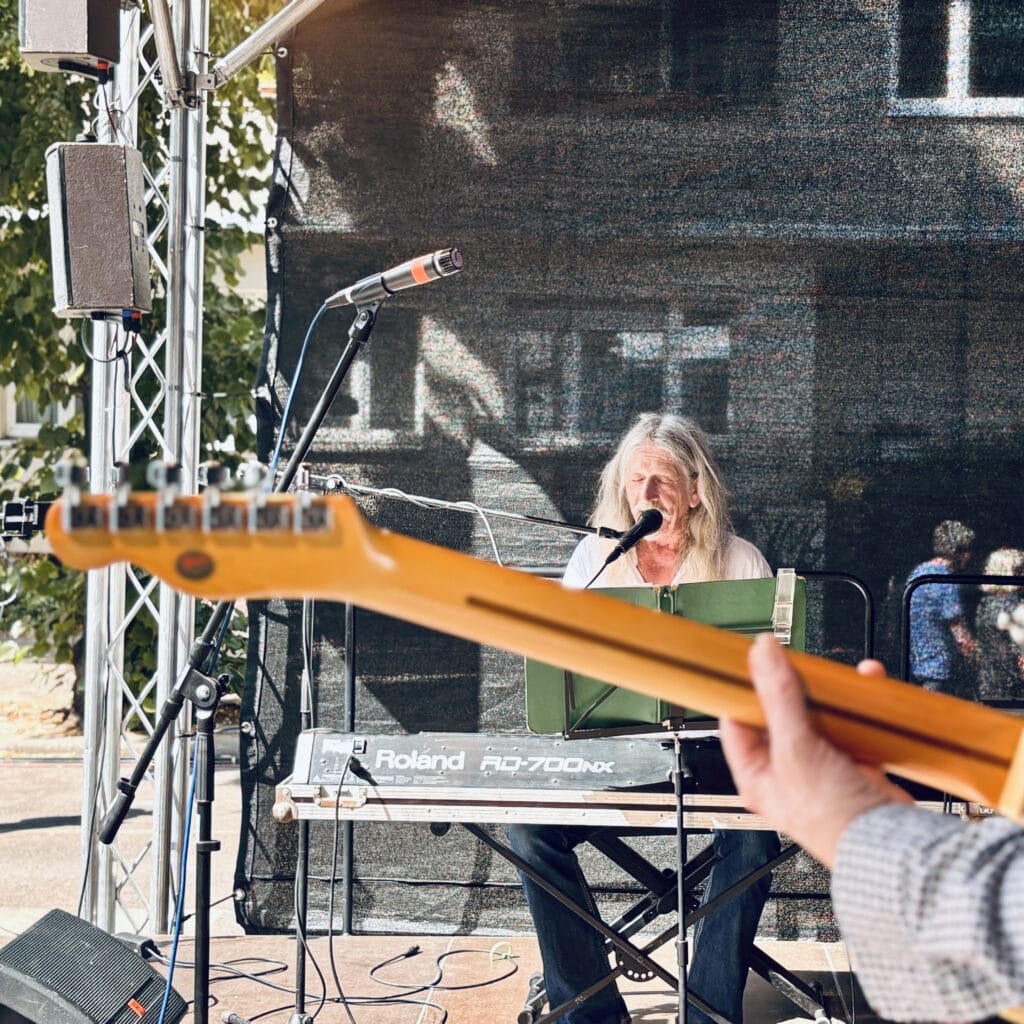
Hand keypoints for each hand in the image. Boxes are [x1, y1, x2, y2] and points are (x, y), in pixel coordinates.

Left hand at [720, 634, 912, 867]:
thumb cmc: (833, 819)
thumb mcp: (795, 749)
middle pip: (780, 714)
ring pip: (818, 716)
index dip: (745, 690)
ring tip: (833, 674)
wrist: (892, 843)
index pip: (739, 721)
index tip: (753, 661)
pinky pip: (852, 725)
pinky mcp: (854, 763)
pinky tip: (865, 688)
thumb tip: (762, 655)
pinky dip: (859, 706)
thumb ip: (779, 697)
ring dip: (829, 693)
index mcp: (756, 774)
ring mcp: (821, 766)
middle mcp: (786, 771)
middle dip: (793, 686)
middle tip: (796, 662)